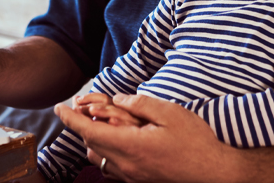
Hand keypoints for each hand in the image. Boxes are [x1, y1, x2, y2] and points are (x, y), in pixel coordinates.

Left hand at [56, 94, 238, 182]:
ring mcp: (132, 176)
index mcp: (131, 146)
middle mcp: (126, 165)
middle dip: (80, 125)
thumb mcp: (170, 113)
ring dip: (91, 138)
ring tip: (96, 120)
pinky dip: (103, 150)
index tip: (59, 107)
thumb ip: (140, 103)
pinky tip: (114, 138)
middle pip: (90, 144)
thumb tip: (119, 99)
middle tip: (78, 106)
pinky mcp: (138, 180)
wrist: (215, 174)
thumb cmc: (195, 141)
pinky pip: (110, 166)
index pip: (89, 131)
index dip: (70, 118)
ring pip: (98, 157)